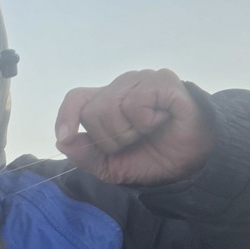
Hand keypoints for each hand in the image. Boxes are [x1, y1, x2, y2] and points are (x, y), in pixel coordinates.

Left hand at [55, 69, 213, 185]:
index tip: (66, 136)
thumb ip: (84, 155)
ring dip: (128, 132)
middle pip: (92, 111)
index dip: (66, 116)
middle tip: (133, 141)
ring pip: (110, 107)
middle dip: (109, 139)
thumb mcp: (109, 167)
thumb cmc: (149, 159)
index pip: (77, 98)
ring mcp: (143, 80)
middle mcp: (123, 86)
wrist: (187, 163)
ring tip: (148, 132)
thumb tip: (62, 141)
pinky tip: (161, 121)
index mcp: (106, 102)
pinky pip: (136, 102)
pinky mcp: (164, 82)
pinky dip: (145, 122)